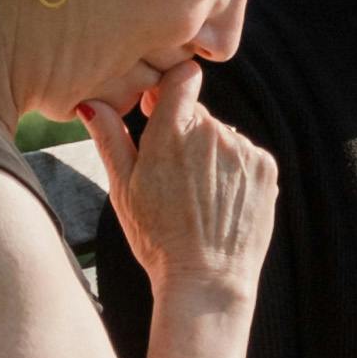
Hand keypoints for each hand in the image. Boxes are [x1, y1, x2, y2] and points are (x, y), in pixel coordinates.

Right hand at [86, 56, 274, 311]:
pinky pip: (246, 157)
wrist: (204, 280)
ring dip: (211, 155)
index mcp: (172, 131)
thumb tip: (90, 102)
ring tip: (197, 197)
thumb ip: (110, 137)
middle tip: (174, 176)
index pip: (181, 78)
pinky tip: (220, 202)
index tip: (159, 109)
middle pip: (199, 114)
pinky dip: (234, 172)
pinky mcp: (266, 168)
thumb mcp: (123, 188)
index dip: (170, 90)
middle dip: (186, 133)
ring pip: (223, 138)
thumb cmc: (156, 237)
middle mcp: (212, 131)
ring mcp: (243, 149)